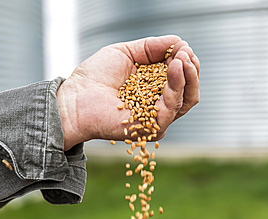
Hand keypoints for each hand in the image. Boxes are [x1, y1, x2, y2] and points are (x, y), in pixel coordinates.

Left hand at [57, 35, 199, 150]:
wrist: (75, 97)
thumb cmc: (94, 76)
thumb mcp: (126, 52)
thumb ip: (152, 47)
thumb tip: (181, 43)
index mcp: (152, 87)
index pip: (180, 76)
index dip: (185, 60)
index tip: (181, 47)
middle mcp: (156, 103)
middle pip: (189, 90)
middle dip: (192, 69)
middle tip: (185, 53)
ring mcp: (154, 117)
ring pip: (186, 100)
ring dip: (189, 76)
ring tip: (182, 59)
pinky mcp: (149, 126)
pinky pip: (171, 108)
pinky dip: (177, 87)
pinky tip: (175, 68)